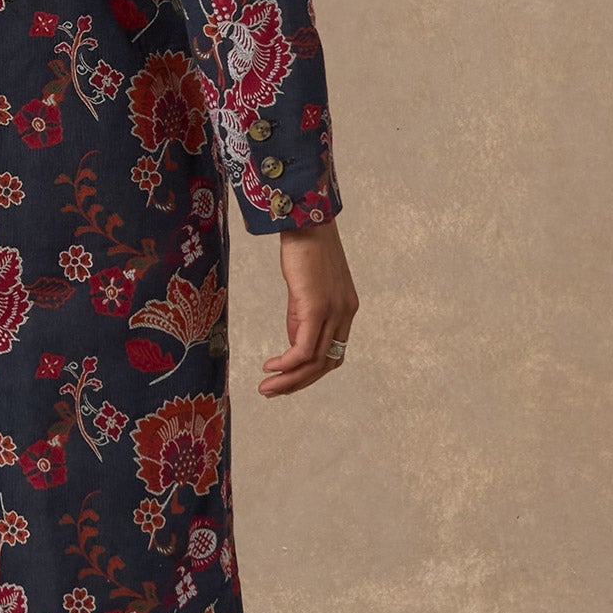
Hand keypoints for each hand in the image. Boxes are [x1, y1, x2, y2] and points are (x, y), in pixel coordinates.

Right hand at [259, 219, 357, 397]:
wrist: (304, 219)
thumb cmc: (303, 247)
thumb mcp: (305, 288)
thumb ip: (302, 315)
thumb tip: (293, 342)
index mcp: (346, 309)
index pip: (334, 354)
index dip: (311, 372)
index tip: (287, 377)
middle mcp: (345, 314)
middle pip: (326, 364)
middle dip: (298, 384)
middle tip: (273, 392)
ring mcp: (333, 312)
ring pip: (315, 362)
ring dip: (289, 380)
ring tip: (267, 388)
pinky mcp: (316, 307)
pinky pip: (303, 349)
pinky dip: (287, 364)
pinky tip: (271, 366)